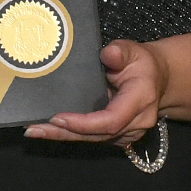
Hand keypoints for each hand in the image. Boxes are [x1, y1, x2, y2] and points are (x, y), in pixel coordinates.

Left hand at [25, 39, 163, 146]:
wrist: (156, 79)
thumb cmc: (141, 63)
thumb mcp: (133, 50)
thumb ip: (120, 51)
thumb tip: (109, 54)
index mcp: (141, 100)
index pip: (111, 119)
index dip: (84, 123)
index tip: (58, 118)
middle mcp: (137, 123)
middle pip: (98, 135)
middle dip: (64, 133)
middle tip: (35, 129)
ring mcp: (128, 134)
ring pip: (92, 140)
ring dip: (62, 136)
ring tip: (34, 131)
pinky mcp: (118, 137)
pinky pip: (92, 138)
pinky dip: (70, 134)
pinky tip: (47, 131)